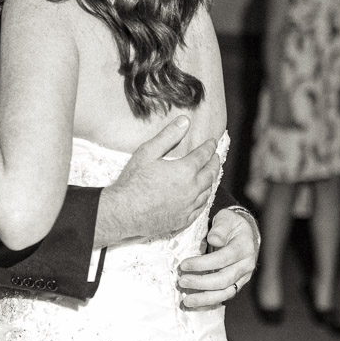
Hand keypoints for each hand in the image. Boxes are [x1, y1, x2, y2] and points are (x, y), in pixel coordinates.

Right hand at [96, 116, 220, 244]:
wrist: (124, 212)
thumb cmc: (134, 181)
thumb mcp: (148, 152)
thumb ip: (169, 136)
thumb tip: (185, 121)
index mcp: (185, 171)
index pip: (204, 155)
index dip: (209, 147)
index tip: (212, 142)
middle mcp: (192, 189)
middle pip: (210, 173)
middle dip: (214, 163)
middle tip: (215, 157)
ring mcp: (188, 206)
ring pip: (207, 191)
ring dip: (211, 181)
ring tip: (210, 175)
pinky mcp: (183, 220)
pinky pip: (200, 208)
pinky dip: (204, 199)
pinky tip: (201, 196)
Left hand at [177, 208, 258, 307]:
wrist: (245, 233)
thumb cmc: (231, 225)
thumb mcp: (226, 219)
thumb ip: (220, 228)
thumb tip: (214, 240)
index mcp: (243, 248)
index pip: (222, 259)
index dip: (202, 264)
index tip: (184, 265)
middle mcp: (246, 265)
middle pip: (224, 279)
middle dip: (201, 283)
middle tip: (181, 281)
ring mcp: (243, 277)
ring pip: (225, 293)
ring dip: (205, 298)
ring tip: (186, 301)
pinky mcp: (237, 284)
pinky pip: (224, 296)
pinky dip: (209, 302)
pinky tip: (195, 305)